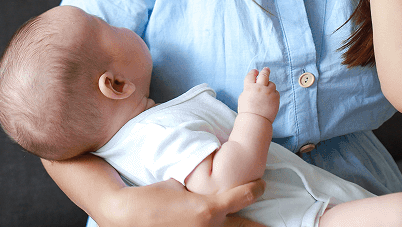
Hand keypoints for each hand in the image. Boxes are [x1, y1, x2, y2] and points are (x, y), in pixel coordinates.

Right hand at [111, 178, 268, 226]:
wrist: (128, 216)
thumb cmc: (153, 196)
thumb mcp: (179, 183)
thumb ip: (200, 185)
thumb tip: (208, 180)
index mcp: (208, 209)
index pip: (244, 196)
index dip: (256, 188)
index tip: (262, 184)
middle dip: (261, 225)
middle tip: (273, 222)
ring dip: (243, 226)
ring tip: (259, 225)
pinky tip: (225, 225)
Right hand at [237, 68, 278, 122]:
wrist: (255, 120)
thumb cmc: (247, 111)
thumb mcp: (243, 98)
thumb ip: (249, 90)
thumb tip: (254, 86)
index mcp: (249, 87)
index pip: (251, 75)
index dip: (253, 72)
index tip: (255, 71)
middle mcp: (259, 87)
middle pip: (264, 75)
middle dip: (265, 71)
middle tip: (266, 69)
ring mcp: (268, 92)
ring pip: (271, 84)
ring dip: (269, 86)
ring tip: (267, 92)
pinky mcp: (275, 97)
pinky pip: (276, 92)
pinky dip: (273, 94)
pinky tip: (270, 99)